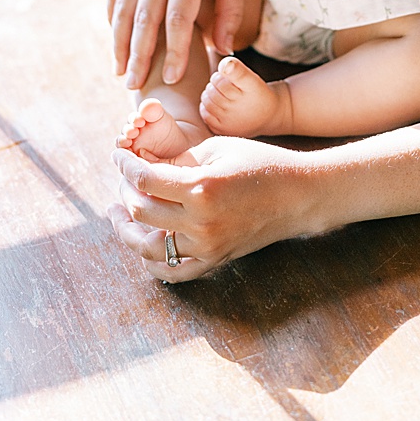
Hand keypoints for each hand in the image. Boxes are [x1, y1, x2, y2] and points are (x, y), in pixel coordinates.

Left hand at [107, 136, 320, 281]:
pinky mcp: (215, 259)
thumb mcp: (220, 148)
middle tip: (124, 180)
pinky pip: (172, 271)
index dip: (124, 166)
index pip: (144, 180)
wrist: (300, 195)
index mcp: (202, 187)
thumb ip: (178, 160)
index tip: (119, 157)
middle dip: (125, 192)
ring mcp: (207, 245)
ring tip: (120, 214)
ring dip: (127, 229)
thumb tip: (145, 169)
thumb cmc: (262, 164)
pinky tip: (143, 245)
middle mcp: (201, 221)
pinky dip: (151, 263)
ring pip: (147, 246)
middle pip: (141, 211)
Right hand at [108, 0, 249, 87]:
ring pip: (124, 6)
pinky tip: (115, 40)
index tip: (173, 78)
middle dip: (139, 55)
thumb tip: (223, 51)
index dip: (175, 51)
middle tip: (135, 86)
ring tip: (121, 71)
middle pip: (145, 17)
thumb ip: (231, 11)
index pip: (179, 18)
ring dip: (119, 41)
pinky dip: (113, 17)